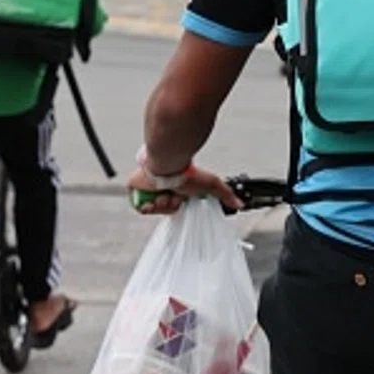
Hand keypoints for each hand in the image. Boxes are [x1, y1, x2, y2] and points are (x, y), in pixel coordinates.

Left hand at [126, 165, 243, 215]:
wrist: (168, 164)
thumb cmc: (187, 172)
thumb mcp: (209, 184)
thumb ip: (224, 194)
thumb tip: (240, 203)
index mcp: (172, 187)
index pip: (172, 207)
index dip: (175, 206)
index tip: (180, 198)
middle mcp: (158, 187)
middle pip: (162, 209)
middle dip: (169, 204)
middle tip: (173, 194)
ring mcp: (145, 188)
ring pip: (152, 209)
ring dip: (160, 203)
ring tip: (164, 191)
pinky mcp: (134, 188)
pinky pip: (139, 206)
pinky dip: (148, 203)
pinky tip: (155, 193)